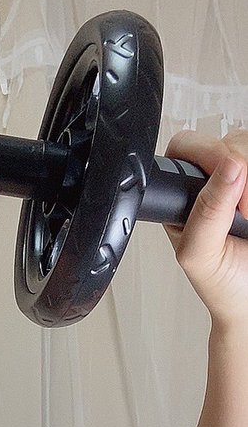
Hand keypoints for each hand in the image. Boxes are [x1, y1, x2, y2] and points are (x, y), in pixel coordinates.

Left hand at [163, 128, 247, 327]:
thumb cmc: (222, 285)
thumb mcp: (200, 256)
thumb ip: (205, 214)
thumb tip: (228, 168)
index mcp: (185, 198)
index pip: (186, 149)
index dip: (208, 156)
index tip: (229, 180)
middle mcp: (214, 183)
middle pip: (229, 141)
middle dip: (243, 169)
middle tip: (245, 212)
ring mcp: (244, 181)